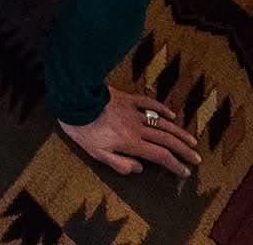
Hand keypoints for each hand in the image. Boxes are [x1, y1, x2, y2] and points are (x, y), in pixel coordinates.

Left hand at [59, 87, 200, 176]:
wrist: (73, 100)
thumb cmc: (83, 129)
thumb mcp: (97, 153)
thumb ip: (120, 163)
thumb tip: (140, 168)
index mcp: (131, 142)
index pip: (160, 156)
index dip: (175, 165)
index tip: (186, 172)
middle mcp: (136, 127)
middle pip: (166, 140)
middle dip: (184, 150)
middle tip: (197, 158)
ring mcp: (132, 110)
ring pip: (161, 122)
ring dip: (178, 131)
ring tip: (192, 140)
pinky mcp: (126, 97)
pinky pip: (147, 102)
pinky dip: (161, 108)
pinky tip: (171, 114)